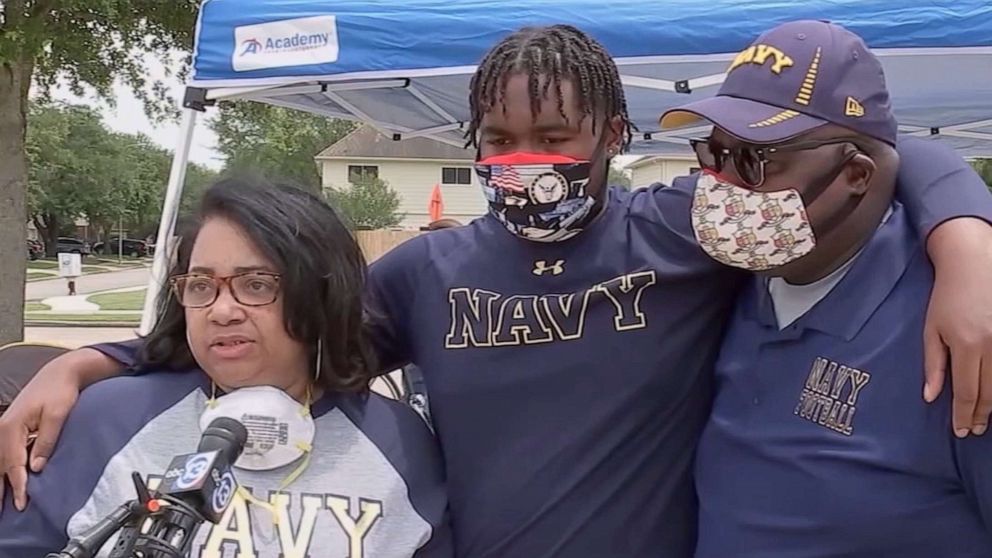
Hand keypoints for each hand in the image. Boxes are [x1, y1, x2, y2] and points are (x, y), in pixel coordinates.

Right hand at [0, 353, 82, 511]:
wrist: (59, 374)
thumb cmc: (60, 392)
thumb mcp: (58, 416)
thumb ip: (46, 441)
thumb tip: (35, 468)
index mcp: (12, 427)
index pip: (13, 464)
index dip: (18, 485)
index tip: (21, 503)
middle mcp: (3, 428)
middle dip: (1, 488)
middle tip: (3, 510)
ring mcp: (4, 428)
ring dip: (0, 481)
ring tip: (2, 501)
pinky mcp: (11, 428)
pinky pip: (4, 453)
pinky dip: (4, 468)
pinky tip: (7, 479)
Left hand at [924, 218, 991, 436]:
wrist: (973, 263)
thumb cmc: (947, 295)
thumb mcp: (931, 329)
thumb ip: (933, 365)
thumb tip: (931, 396)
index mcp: (967, 345)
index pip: (966, 392)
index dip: (963, 415)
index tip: (960, 431)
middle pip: (988, 393)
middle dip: (979, 415)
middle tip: (972, 430)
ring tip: (983, 419)